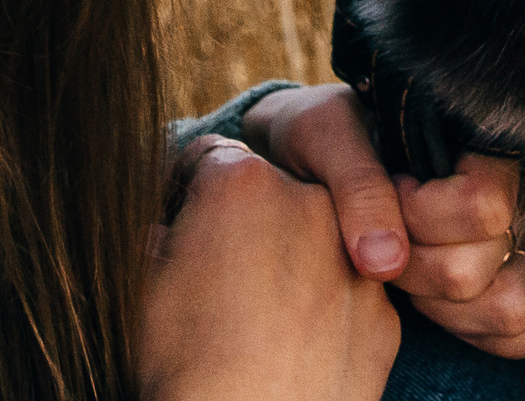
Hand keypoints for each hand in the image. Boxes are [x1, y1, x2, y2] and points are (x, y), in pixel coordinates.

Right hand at [140, 134, 399, 400]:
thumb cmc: (185, 369)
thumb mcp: (140, 285)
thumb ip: (157, 231)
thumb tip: (165, 226)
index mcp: (241, 183)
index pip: (210, 156)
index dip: (188, 192)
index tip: (182, 226)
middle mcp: (310, 204)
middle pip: (273, 192)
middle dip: (249, 222)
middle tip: (221, 277)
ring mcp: (354, 259)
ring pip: (318, 241)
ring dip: (294, 261)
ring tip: (260, 319)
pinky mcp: (384, 315)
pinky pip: (349, 294)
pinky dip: (327, 310)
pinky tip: (295, 348)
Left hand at [244, 83, 524, 359]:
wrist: (313, 156)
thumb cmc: (322, 135)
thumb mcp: (324, 136)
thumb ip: (357, 188)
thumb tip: (384, 263)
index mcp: (479, 145)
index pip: (485, 206)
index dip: (423, 218)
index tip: (392, 193)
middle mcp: (516, 193)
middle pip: (484, 267)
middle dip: (418, 269)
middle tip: (384, 243)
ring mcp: (524, 243)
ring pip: (511, 309)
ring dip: (445, 308)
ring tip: (407, 273)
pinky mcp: (519, 283)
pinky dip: (482, 334)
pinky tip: (438, 305)